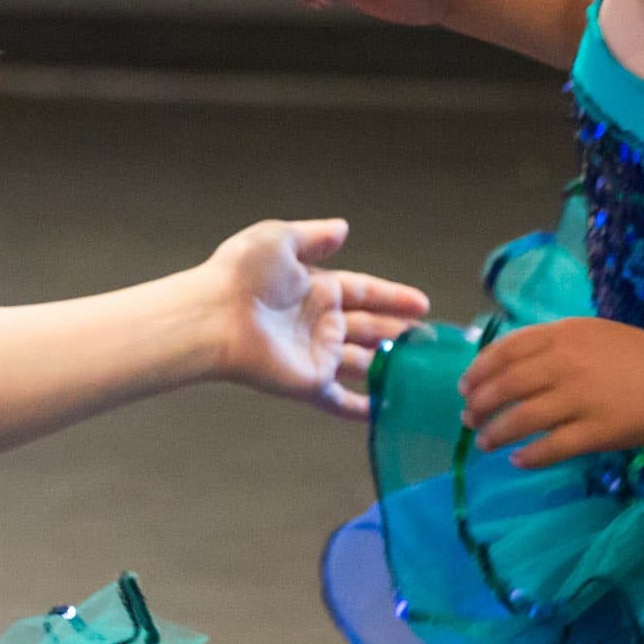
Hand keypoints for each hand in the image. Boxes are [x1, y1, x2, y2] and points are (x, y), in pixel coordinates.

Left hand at [198, 220, 432, 422]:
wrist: (213, 316)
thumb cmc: (241, 274)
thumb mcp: (280, 239)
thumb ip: (313, 237)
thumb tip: (343, 229)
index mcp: (316, 287)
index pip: (365, 291)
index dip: (393, 297)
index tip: (422, 304)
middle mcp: (320, 321)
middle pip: (369, 328)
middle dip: (399, 333)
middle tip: (430, 341)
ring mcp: (316, 353)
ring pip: (362, 362)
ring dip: (389, 367)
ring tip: (422, 372)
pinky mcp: (308, 382)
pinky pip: (338, 401)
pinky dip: (359, 410)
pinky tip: (383, 414)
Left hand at [461, 318, 643, 464]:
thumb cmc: (630, 355)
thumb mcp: (586, 334)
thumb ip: (546, 343)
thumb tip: (500, 362)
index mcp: (562, 337)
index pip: (505, 353)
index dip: (478, 372)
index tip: (464, 388)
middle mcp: (566, 365)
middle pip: (506, 387)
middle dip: (479, 406)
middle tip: (468, 419)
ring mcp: (580, 399)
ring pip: (521, 420)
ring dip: (495, 434)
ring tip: (485, 443)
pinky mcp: (594, 432)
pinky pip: (551, 448)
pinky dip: (529, 456)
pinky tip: (517, 460)